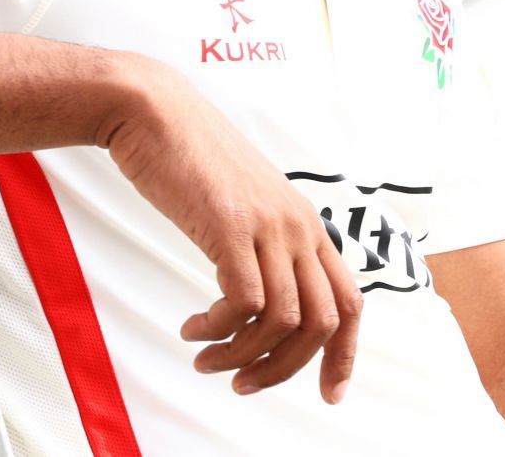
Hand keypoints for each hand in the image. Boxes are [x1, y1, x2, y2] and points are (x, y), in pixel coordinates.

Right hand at [100, 57, 362, 402]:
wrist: (154, 110)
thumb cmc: (189, 158)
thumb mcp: (242, 204)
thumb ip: (260, 243)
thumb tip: (258, 301)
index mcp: (305, 222)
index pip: (350, 300)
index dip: (345, 355)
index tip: (329, 394)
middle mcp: (298, 225)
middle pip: (324, 322)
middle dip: (287, 369)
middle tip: (243, 384)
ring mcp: (268, 224)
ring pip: (283, 322)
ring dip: (242, 356)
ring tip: (206, 360)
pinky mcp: (231, 225)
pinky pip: (242, 304)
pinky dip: (217, 331)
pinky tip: (191, 329)